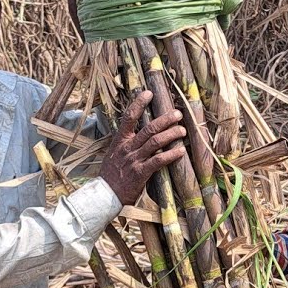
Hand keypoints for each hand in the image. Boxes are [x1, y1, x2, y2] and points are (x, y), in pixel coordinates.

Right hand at [99, 90, 186, 204]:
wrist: (104, 195)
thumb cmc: (111, 174)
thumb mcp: (114, 154)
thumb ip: (127, 143)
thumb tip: (140, 132)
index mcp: (120, 140)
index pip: (129, 117)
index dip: (139, 103)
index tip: (148, 92)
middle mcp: (127, 147)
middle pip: (148, 128)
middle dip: (165, 119)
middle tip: (177, 113)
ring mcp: (134, 160)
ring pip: (155, 142)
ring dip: (171, 134)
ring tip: (182, 130)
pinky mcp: (140, 173)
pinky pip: (158, 161)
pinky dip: (171, 155)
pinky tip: (180, 151)